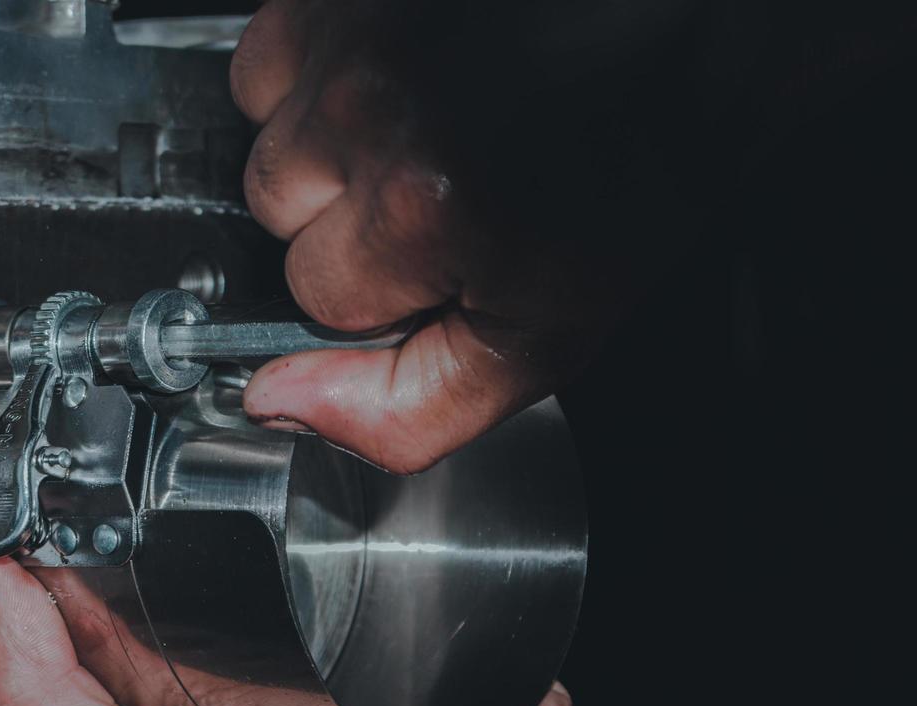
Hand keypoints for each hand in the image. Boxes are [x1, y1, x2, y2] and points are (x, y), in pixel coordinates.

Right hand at [232, 0, 699, 472]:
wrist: (699, 18)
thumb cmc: (658, 152)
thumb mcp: (559, 325)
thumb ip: (411, 403)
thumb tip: (278, 401)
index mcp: (429, 204)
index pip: (321, 297)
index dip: (392, 283)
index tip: (459, 250)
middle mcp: (376, 105)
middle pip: (282, 214)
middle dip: (354, 213)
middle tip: (455, 178)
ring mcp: (354, 32)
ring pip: (271, 136)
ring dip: (334, 140)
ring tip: (435, 117)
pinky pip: (269, 62)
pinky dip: (322, 73)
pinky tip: (405, 71)